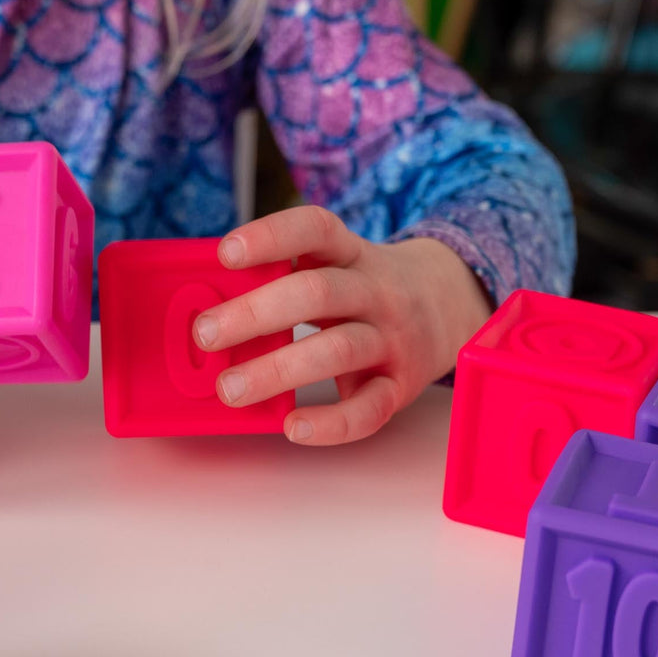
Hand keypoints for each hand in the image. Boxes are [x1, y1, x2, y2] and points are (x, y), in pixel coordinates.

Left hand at [192, 206, 492, 444]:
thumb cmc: (365, 290)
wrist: (451, 306)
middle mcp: (375, 290)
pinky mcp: (401, 385)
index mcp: (351, 254)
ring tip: (229, 389)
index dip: (271, 236)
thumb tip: (211, 308)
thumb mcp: (338, 266)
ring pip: (338, 350)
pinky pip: (369, 408)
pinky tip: (292, 426)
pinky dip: (330, 422)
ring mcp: (392, 339)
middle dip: (255, 313)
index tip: (226, 253)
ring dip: (277, 370)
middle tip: (206, 333)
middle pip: (317, 292)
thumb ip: (286, 279)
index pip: (315, 230)